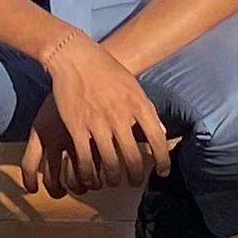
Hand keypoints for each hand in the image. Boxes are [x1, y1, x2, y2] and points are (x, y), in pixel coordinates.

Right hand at [33, 35, 166, 194]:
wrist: (75, 56)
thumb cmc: (106, 68)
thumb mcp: (133, 86)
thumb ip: (146, 110)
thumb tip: (160, 132)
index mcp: (138, 105)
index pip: (157, 140)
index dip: (162, 161)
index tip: (162, 172)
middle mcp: (121, 116)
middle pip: (134, 158)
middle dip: (136, 176)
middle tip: (135, 182)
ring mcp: (98, 123)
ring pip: (110, 164)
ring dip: (112, 178)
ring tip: (112, 182)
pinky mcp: (77, 127)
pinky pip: (86, 159)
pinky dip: (89, 174)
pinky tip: (90, 178)